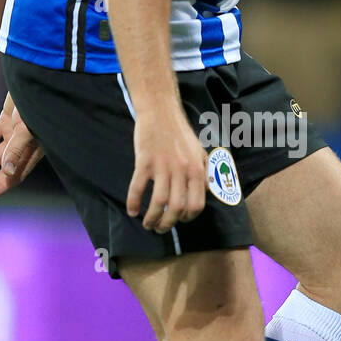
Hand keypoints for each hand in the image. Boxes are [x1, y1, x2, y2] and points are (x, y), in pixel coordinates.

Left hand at [0, 92, 44, 200]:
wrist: (35, 80)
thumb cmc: (36, 105)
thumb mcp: (25, 128)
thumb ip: (16, 149)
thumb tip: (8, 172)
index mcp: (32, 151)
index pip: (14, 175)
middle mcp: (23, 145)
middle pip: (5, 169)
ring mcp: (14, 132)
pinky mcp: (7, 119)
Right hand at [127, 105, 207, 232]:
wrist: (161, 112)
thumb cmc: (180, 133)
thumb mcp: (200, 152)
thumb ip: (206, 172)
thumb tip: (209, 191)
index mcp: (197, 170)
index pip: (196, 205)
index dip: (188, 218)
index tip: (179, 220)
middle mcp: (181, 171)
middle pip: (176, 209)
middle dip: (167, 224)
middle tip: (160, 229)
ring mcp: (162, 167)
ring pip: (158, 203)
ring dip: (152, 219)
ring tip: (147, 224)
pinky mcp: (144, 162)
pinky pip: (138, 188)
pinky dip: (133, 202)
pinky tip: (131, 211)